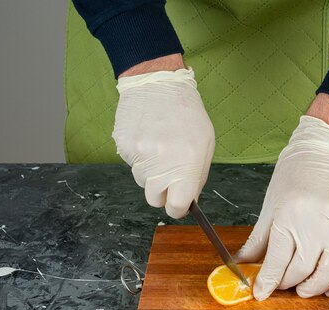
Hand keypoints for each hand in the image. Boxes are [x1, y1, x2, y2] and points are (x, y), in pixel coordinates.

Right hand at [113, 65, 214, 217]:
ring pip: (142, 182)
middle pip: (155, 199)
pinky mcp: (124, 147)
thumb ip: (197, 176)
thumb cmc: (187, 114)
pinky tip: (147, 137)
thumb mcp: (205, 144)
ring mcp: (140, 156)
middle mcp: (161, 164)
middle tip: (169, 172)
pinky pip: (131, 164)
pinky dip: (139, 156)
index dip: (178, 207)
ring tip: (159, 146)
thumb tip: (189, 200)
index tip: (179, 202)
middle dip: (163, 192)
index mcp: (186, 166)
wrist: (157, 83)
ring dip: (151, 172)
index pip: (177, 206)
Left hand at [236, 115, 328, 299]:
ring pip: (328, 272)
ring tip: (302, 290)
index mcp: (289, 216)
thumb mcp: (270, 205)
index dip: (267, 282)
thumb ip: (258, 239)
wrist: (328, 151)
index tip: (260, 294)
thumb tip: (242, 263)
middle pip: (301, 270)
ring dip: (314, 288)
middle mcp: (315, 224)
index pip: (277, 261)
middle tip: (279, 286)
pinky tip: (328, 287)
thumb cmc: (295, 175)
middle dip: (287, 284)